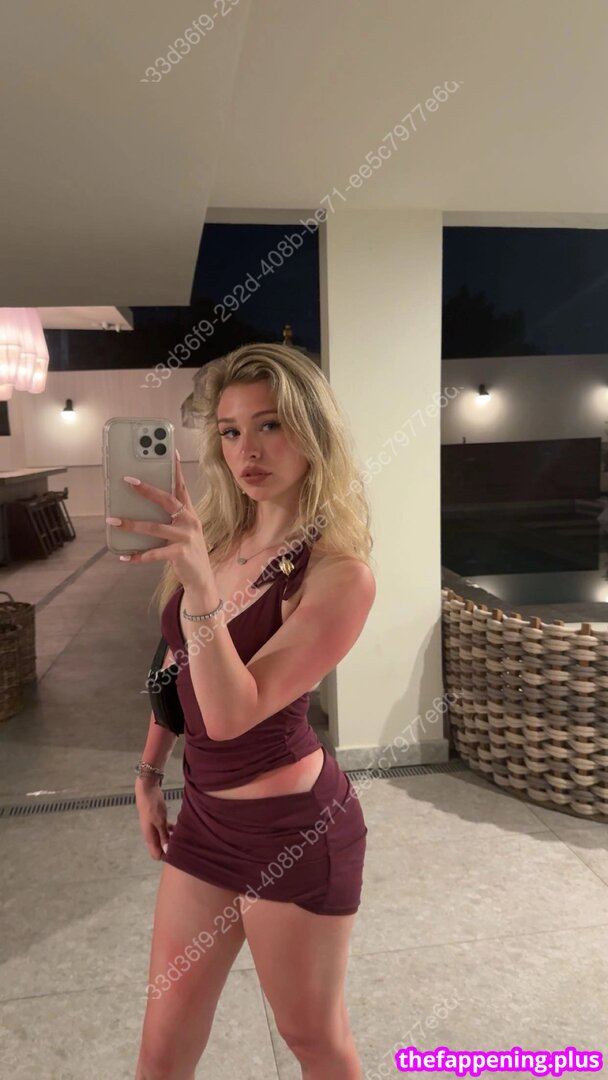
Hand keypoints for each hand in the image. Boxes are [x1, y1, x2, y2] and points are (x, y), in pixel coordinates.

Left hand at [107, 452, 211, 589]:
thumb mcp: (181, 531)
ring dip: (132, 524)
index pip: (182, 486)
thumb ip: (167, 519)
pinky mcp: (181, 553)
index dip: (176, 469)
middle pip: (167, 500)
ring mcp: (186, 537)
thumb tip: (138, 509)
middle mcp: (190, 521)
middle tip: (128, 481)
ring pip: (155, 527)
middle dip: (147, 490)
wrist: (201, 578)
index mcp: (189, 513)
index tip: (170, 451)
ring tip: (113, 520)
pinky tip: (125, 557)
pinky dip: (138, 556)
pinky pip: (155, 553)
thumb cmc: (187, 551)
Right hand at [135, 777, 174, 859]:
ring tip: (182, 837)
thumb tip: (167, 851)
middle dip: (169, 848)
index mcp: (149, 836)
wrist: (147, 790)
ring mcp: (152, 826)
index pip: (156, 854)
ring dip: (170, 838)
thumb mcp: (160, 822)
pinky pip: (163, 829)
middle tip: (182, 845)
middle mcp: (149, 833)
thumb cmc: (153, 806)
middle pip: (159, 847)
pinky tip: (177, 827)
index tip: (177, 854)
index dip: (166, 857)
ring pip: (162, 837)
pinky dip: (169, 830)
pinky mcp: (155, 819)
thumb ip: (163, 836)